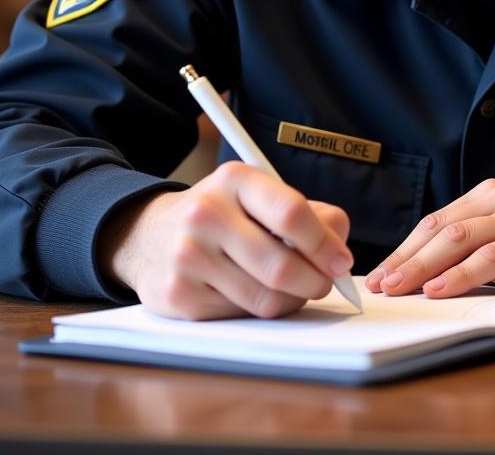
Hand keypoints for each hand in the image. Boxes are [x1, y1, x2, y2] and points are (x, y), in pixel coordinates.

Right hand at [98, 161, 352, 319]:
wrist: (152, 236)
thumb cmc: (224, 216)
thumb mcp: (261, 197)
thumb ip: (309, 214)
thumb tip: (339, 247)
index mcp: (235, 179)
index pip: (291, 213)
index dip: (324, 243)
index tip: (342, 261)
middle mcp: (206, 212)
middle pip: (281, 264)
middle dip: (314, 281)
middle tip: (322, 282)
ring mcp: (188, 255)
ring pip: (265, 297)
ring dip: (289, 299)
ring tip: (289, 287)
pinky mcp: (178, 294)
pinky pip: (240, 315)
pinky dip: (258, 310)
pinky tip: (250, 291)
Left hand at [365, 179, 494, 299]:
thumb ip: (483, 250)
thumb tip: (437, 278)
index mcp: (490, 196)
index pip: (436, 222)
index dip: (405, 248)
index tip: (381, 273)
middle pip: (439, 228)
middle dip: (405, 258)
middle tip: (379, 284)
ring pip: (458, 238)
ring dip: (423, 266)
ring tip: (400, 288)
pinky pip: (491, 256)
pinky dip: (462, 273)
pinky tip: (440, 288)